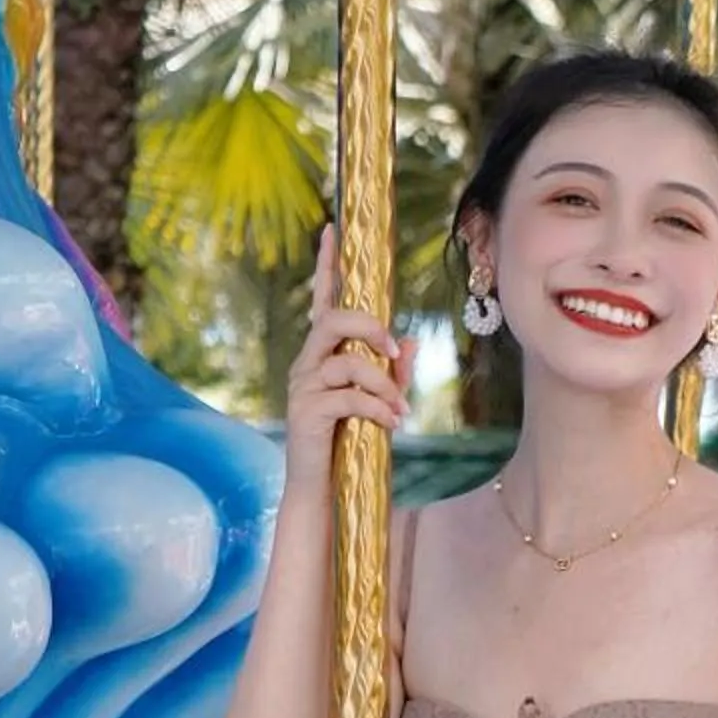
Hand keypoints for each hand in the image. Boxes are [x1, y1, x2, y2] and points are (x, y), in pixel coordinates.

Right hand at [283, 226, 411, 490]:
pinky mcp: (307, 412)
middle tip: (394, 350)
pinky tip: (393, 425)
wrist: (325, 489)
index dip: (328, 264)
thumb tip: (414, 340)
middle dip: (370, 327)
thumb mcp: (379, 402)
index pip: (324, 299)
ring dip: (382, 383)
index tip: (333, 228)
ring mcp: (304, 386)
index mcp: (323, 353)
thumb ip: (394, 372)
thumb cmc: (353, 441)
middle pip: (334, 319)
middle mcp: (308, 362)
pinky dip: (378, 409)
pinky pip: (348, 397)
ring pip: (346, 361)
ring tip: (400, 410)